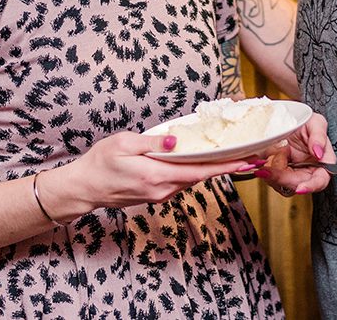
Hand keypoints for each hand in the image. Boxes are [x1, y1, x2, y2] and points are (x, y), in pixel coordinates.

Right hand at [45, 131, 261, 221]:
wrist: (83, 189)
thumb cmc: (100, 163)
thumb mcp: (123, 144)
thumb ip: (151, 143)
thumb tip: (175, 141)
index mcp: (156, 176)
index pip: (199, 172)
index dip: (226, 167)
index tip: (248, 162)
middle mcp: (162, 190)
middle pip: (201, 176)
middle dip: (227, 166)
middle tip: (252, 156)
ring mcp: (159, 195)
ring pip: (191, 179)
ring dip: (211, 168)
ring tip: (234, 155)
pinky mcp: (155, 194)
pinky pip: (180, 181)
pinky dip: (194, 171)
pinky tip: (202, 161)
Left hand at [251, 112, 333, 196]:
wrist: (286, 119)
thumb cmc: (305, 122)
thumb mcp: (315, 122)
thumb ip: (319, 136)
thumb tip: (318, 152)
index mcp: (322, 163)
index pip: (320, 181)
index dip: (311, 186)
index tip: (300, 188)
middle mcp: (307, 171)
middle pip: (296, 184)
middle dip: (282, 178)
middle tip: (269, 169)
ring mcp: (291, 172)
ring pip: (281, 184)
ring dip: (272, 173)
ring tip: (268, 155)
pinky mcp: (277, 172)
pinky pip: (270, 178)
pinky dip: (264, 169)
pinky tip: (262, 159)